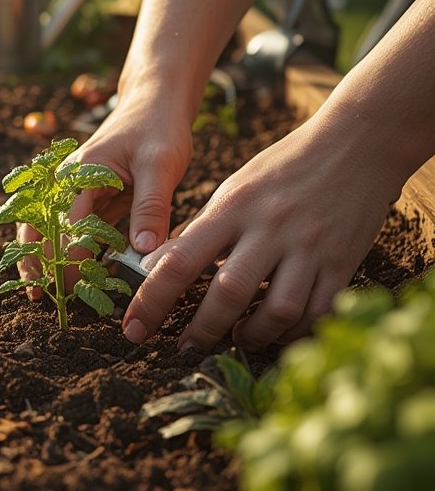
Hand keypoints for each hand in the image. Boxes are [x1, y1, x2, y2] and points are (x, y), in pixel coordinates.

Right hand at [17, 82, 193, 291]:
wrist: (155, 104)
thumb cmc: (158, 129)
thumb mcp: (161, 166)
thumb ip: (151, 208)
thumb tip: (144, 251)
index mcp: (82, 172)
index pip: (67, 225)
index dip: (67, 258)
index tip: (71, 288)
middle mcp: (68, 180)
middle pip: (41, 226)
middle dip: (39, 261)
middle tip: (40, 297)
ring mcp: (74, 188)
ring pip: (47, 228)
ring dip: (42, 257)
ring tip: (38, 291)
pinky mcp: (87, 197)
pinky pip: (69, 227)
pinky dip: (62, 249)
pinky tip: (64, 272)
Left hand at [122, 111, 397, 350]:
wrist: (358, 143)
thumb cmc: (285, 167)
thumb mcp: (235, 188)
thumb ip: (202, 229)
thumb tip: (159, 268)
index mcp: (233, 207)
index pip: (180, 260)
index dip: (152, 300)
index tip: (133, 329)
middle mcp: (269, 227)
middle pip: (228, 293)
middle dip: (201, 330)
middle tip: (185, 347)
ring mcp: (308, 247)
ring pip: (276, 311)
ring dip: (251, 336)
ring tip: (236, 339)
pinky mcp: (342, 262)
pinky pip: (315, 311)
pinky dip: (293, 332)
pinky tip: (278, 332)